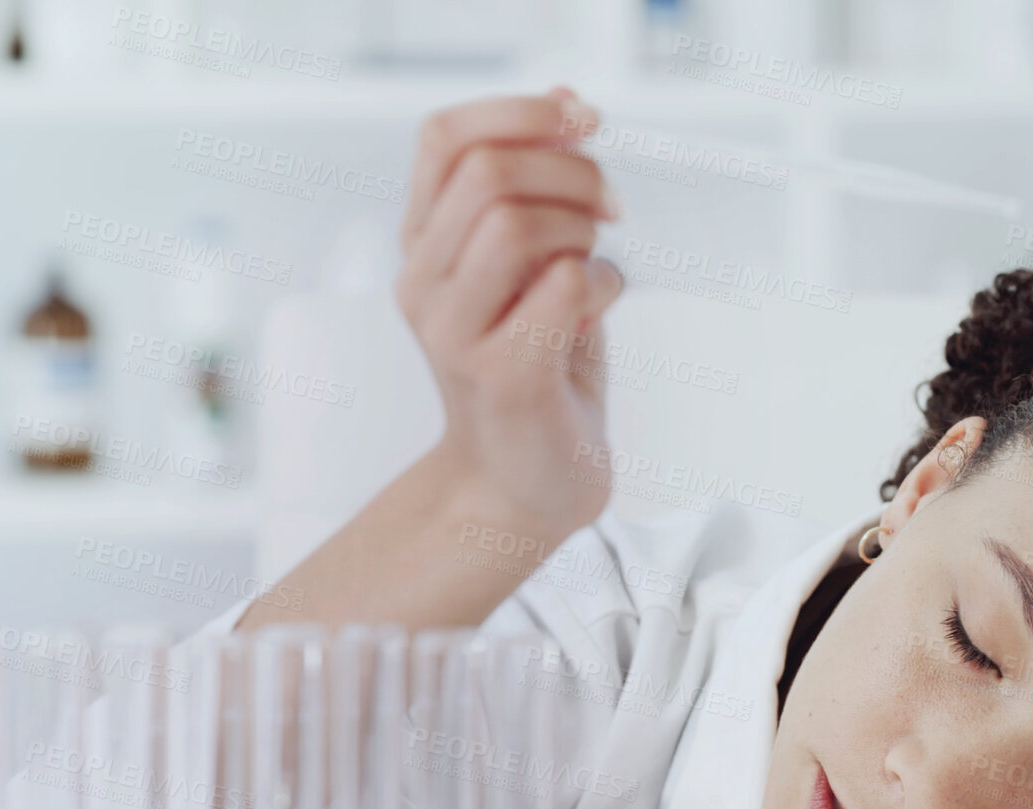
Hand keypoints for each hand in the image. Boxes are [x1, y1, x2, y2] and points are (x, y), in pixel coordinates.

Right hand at [395, 88, 625, 535]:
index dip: (518, 110)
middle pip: (487, 173)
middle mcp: (423, 284)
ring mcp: (454, 332)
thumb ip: (543, 192)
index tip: (582, 120)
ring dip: (581, 229)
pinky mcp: (501, 375)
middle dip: (571, 172)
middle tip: (609, 208)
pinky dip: (603, 285)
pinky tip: (599, 311)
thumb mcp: (536, 266)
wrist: (522, 485)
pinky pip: (564, 289)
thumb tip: (570, 99)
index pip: (443, 137)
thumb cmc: (536, 370)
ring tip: (595, 260)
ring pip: (514, 224)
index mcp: (425, 246)